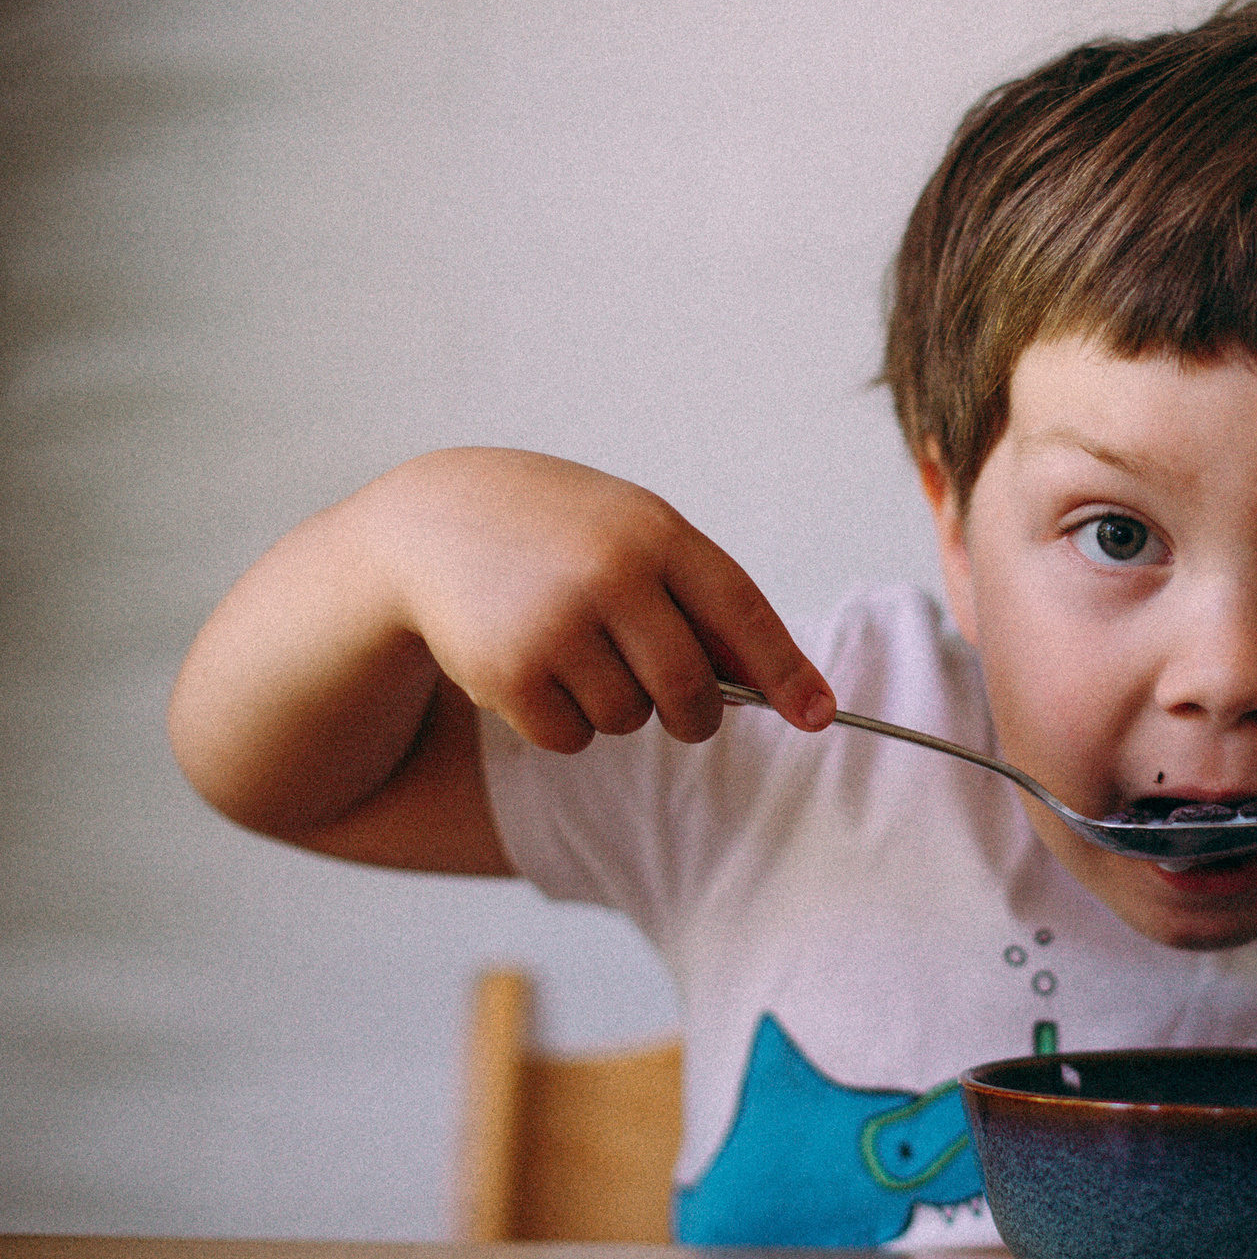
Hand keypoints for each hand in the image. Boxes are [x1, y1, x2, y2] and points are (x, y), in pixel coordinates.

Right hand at [367, 446, 836, 750]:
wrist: (434, 521)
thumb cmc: (562, 534)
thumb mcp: (635, 535)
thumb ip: (702, 601)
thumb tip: (780, 690)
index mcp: (656, 533)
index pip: (743, 615)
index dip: (787, 674)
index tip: (819, 716)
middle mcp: (609, 574)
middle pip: (690, 690)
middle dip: (697, 716)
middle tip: (684, 711)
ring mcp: (556, 623)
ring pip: (629, 719)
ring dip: (617, 708)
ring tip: (578, 652)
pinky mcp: (507, 671)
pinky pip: (572, 738)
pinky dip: (565, 724)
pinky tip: (536, 670)